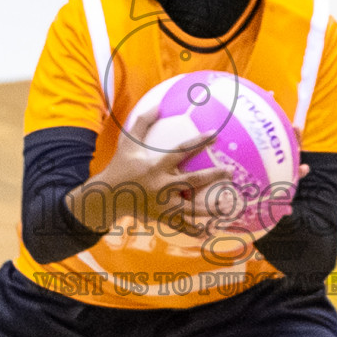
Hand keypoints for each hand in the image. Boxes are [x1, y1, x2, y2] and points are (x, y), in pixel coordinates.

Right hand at [73, 101, 231, 235]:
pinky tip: (211, 233)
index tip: (215, 134)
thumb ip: (142, 123)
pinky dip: (195, 231)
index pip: (181, 151)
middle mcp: (161, 186)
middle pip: (192, 181)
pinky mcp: (162, 219)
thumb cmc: (120, 167)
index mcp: (156, 167)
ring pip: (190, 209)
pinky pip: (181, 227)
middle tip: (230, 172)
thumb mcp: (128, 143)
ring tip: (228, 207)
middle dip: (212, 176)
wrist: (107, 197)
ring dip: (210, 209)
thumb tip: (158, 104)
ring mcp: (163, 205)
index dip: (198, 142)